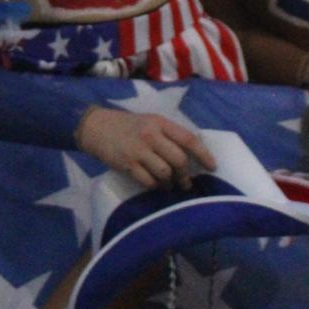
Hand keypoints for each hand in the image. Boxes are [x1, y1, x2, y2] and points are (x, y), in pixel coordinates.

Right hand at [76, 107, 214, 189]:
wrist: (96, 127)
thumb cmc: (127, 125)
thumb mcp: (149, 122)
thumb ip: (168, 134)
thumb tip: (191, 154)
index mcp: (160, 123)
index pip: (188, 139)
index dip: (203, 155)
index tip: (212, 167)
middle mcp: (151, 135)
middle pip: (178, 160)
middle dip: (185, 175)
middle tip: (186, 182)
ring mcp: (138, 150)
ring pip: (165, 173)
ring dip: (170, 183)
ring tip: (170, 185)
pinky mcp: (127, 164)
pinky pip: (148, 181)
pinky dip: (155, 186)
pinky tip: (155, 185)